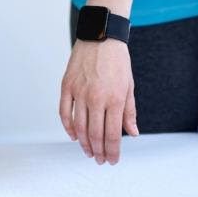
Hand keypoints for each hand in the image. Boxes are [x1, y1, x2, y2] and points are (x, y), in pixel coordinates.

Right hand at [59, 39, 137, 164]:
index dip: (113, 151)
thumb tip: (133, 133)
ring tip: (88, 151)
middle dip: (99, 151)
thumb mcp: (129, 86)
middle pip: (95, 134)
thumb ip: (129, 112)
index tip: (112, 160)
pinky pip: (64, 112)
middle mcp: (96, 98)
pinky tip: (73, 135)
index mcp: (115, 99)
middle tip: (100, 160)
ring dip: (84, 143)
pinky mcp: (67, 86)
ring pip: (79, 127)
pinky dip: (68, 127)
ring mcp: (80, 92)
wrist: (101, 36)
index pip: (113, 134)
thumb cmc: (117, 60)